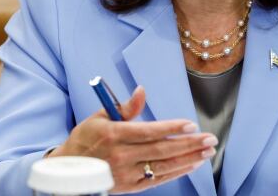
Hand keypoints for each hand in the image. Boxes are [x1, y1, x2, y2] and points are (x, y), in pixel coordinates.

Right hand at [48, 86, 216, 193]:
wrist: (68, 169)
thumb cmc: (86, 138)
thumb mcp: (100, 116)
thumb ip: (125, 107)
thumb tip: (141, 91)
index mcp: (114, 134)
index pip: (149, 131)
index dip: (172, 129)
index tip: (191, 125)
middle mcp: (121, 155)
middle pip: (162, 149)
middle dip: (189, 144)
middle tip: (209, 139)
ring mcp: (126, 173)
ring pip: (163, 166)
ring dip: (188, 158)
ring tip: (207, 151)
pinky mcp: (129, 186)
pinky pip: (157, 179)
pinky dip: (176, 172)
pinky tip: (191, 163)